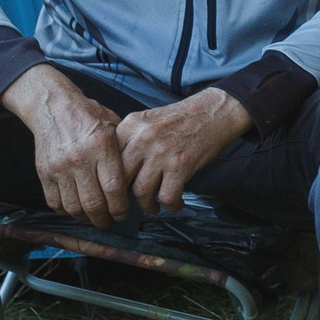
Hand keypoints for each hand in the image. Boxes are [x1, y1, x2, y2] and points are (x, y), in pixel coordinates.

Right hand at [0, 64, 130, 224]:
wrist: (53, 106)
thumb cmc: (88, 116)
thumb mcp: (114, 126)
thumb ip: (124, 153)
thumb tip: (135, 181)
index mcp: (101, 146)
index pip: (114, 189)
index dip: (121, 208)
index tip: (123, 213)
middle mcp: (80, 158)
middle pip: (94, 204)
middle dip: (105, 219)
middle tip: (110, 219)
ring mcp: (59, 167)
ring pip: (74, 208)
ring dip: (86, 218)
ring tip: (94, 216)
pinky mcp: (44, 172)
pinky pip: (55, 203)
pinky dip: (67, 212)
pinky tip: (76, 208)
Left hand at [116, 88, 252, 212]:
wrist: (211, 112)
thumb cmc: (179, 120)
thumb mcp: (146, 121)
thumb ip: (129, 140)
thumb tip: (115, 172)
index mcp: (130, 126)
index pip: (108, 159)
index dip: (109, 180)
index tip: (115, 190)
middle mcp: (142, 138)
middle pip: (120, 178)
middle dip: (123, 198)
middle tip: (129, 205)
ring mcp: (161, 152)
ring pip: (141, 192)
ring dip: (147, 206)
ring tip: (153, 206)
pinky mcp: (180, 165)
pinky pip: (167, 197)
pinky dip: (171, 206)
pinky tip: (174, 203)